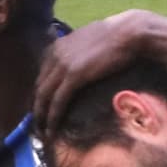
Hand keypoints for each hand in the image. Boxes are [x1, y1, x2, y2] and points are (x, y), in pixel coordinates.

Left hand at [34, 10, 148, 131]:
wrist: (130, 33)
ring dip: (41, 117)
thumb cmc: (118, 37)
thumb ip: (79, 55)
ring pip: (44, 97)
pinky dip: (52, 118)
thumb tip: (82, 68)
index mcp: (57, 47)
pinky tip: (53, 130)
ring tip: (43, 134)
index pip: (41, 76)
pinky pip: (57, 101)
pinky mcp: (74, 76)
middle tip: (39, 127)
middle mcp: (55, 55)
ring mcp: (63, 65)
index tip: (41, 110)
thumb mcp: (89, 44)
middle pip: (38, 87)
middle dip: (36, 109)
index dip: (38, 96)